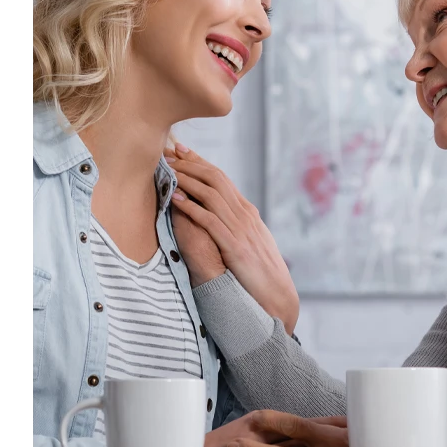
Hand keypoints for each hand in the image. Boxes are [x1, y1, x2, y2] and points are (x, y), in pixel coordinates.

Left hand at [167, 144, 299, 334]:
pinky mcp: (235, 246)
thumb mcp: (251, 242)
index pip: (222, 179)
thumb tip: (220, 219)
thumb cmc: (262, 273)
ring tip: (168, 170)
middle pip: (216, 179)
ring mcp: (241, 229)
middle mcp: (245, 215)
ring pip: (211, 195)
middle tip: (169, 152)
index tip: (181, 151)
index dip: (200, 163)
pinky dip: (192, 207)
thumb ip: (236, 227)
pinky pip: (210, 221)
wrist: (278, 295)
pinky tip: (176, 199)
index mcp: (248, 213)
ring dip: (188, 180)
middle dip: (191, 164)